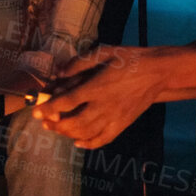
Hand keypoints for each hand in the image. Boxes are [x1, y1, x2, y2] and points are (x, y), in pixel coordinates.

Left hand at [32, 45, 166, 148]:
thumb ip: (80, 63)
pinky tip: (78, 142)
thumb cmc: (130, 59)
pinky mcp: (124, 124)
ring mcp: (115, 117)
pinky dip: (89, 144)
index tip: (36, 111)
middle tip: (44, 122)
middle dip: (56, 125)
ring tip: (57, 130)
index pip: (68, 102)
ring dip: (68, 134)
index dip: (49, 108)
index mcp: (98, 87)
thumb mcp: (104, 52)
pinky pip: (104, 139)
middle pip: (74, 122)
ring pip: (87, 133)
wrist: (159, 71)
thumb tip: (59, 73)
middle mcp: (105, 105)